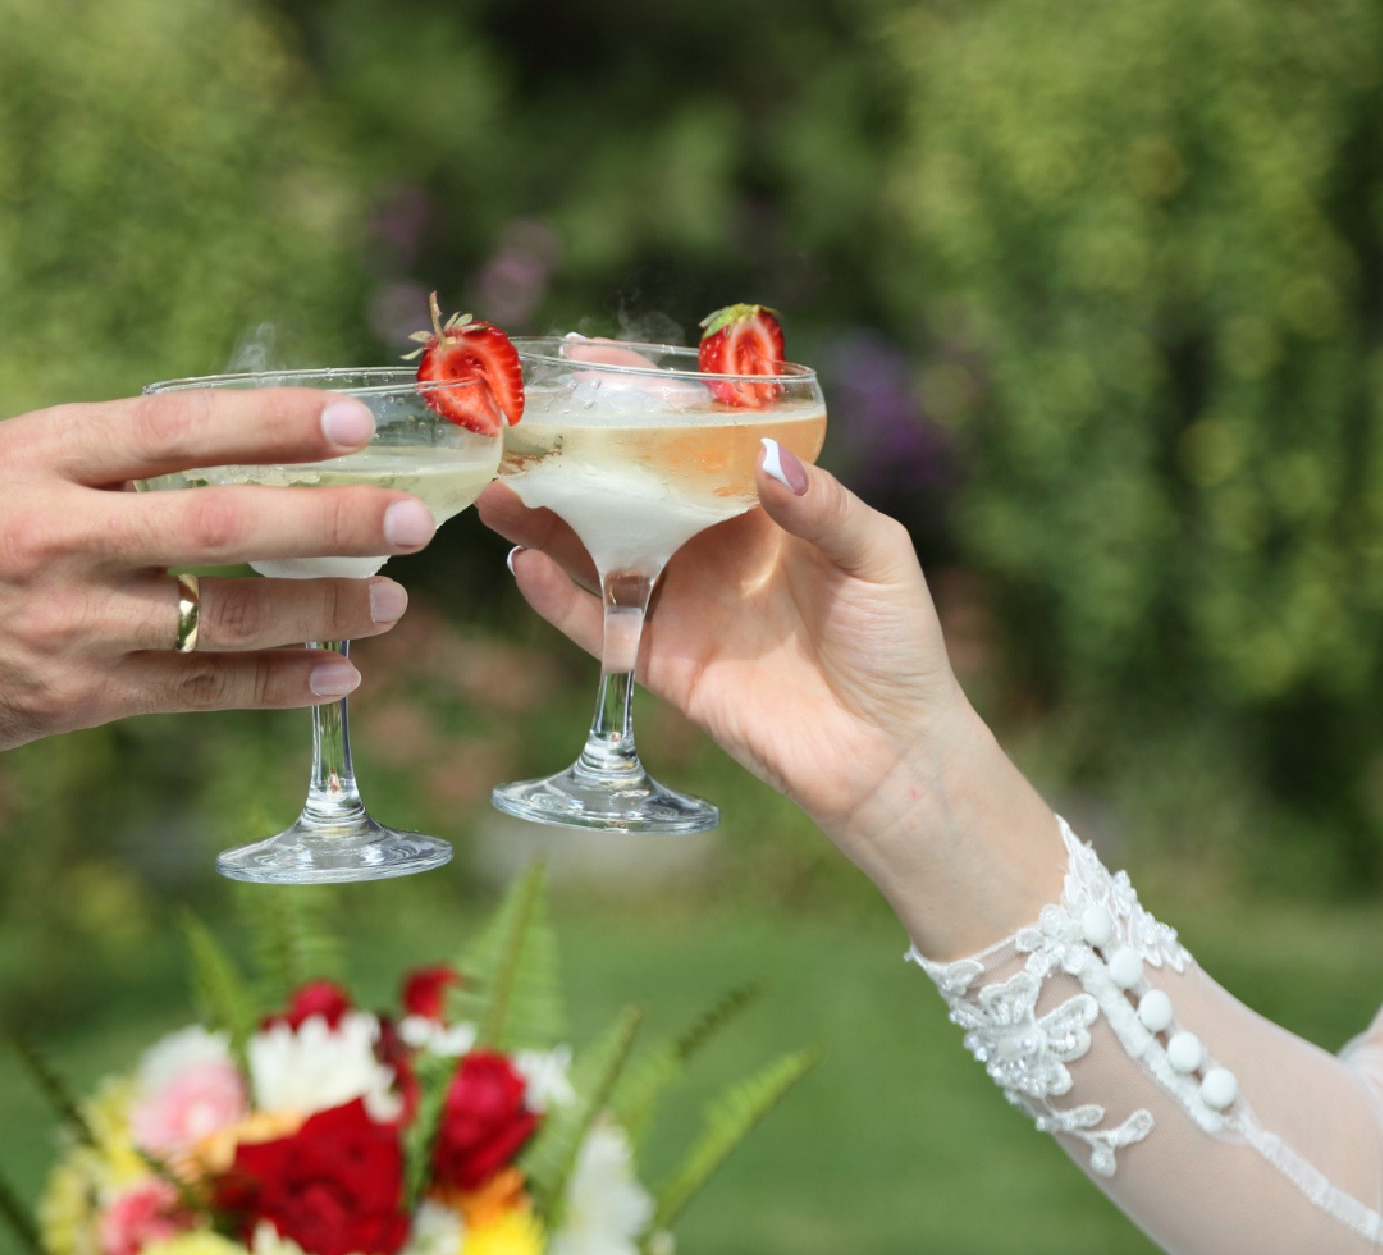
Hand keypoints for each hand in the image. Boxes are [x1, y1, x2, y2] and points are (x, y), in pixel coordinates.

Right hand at [0, 390, 432, 759]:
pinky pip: (198, 692)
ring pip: (225, 620)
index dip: (274, 422)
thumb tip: (210, 445)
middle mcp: (56, 536)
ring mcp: (69, 624)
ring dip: (321, 612)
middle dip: (331, 519)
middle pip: (222, 524)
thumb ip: (87, 457)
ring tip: (389, 604)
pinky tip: (334, 675)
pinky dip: (274, 685)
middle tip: (412, 516)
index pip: (175, 429)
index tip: (356, 420)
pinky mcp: (73, 697)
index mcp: (32, 457)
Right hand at [480, 446, 1060, 954]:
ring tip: (496, 485)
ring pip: (596, 551)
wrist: (888, 753)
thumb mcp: (878, 556)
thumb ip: (824, 507)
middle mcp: (708, 547)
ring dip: (544, 520)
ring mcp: (680, 603)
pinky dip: (557, 598)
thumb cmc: (900, 646)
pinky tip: (520, 563)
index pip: (689, 440)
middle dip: (573, 456)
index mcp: (758, 506)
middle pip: (626, 491)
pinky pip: (597, 625)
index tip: (595, 360)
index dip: (644, 401)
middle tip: (519, 420)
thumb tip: (765, 459)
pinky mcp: (663, 662)